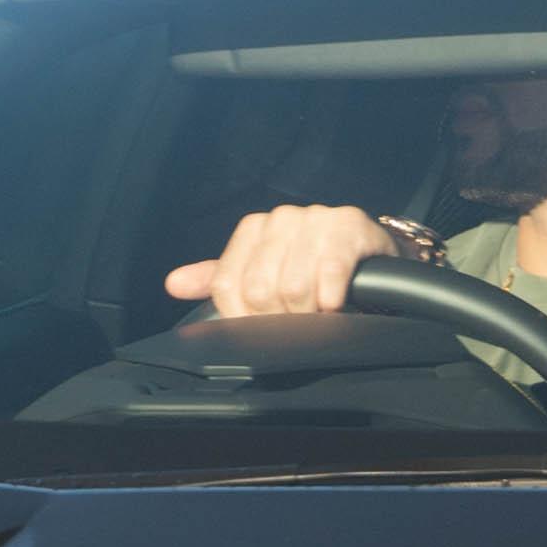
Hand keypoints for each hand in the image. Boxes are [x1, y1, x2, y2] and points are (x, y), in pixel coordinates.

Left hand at [167, 205, 392, 315]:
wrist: (371, 253)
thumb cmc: (315, 266)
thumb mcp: (266, 272)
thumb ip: (220, 280)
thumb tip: (174, 284)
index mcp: (253, 228)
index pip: (229, 286)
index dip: (247, 317)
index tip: (267, 327)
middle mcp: (281, 218)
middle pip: (261, 289)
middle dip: (282, 318)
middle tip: (301, 322)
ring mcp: (316, 219)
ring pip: (294, 286)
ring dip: (310, 313)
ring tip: (321, 314)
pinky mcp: (350, 227)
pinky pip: (330, 271)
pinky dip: (332, 296)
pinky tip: (337, 303)